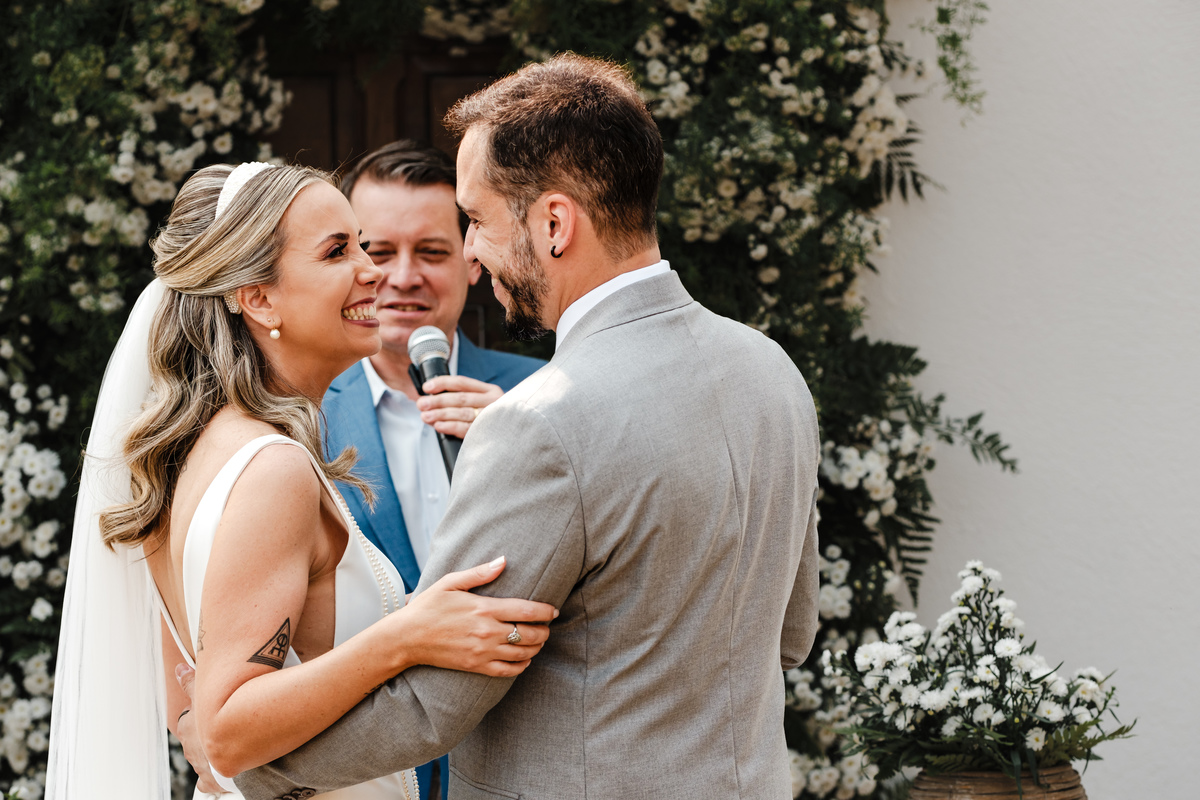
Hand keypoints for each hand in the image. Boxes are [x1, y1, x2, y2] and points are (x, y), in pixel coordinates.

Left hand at [175, 663, 227, 793]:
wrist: (234, 750)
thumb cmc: (220, 721)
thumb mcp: (205, 695)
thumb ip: (191, 683)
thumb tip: (178, 669)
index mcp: (186, 729)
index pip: (189, 720)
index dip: (202, 715)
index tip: (215, 711)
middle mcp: (190, 749)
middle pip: (196, 740)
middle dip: (208, 735)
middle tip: (226, 727)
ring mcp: (200, 766)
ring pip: (204, 759)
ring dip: (214, 753)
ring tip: (232, 745)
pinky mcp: (211, 782)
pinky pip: (209, 782)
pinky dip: (216, 777)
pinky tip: (227, 769)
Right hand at [401, 556, 556, 677]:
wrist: (406, 638)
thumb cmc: (428, 606)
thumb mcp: (450, 582)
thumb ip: (480, 573)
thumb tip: (503, 560)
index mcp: (484, 609)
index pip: (527, 611)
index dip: (546, 612)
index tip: (553, 611)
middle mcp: (487, 632)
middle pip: (530, 634)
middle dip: (544, 631)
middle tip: (547, 626)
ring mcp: (482, 652)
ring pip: (522, 654)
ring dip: (536, 647)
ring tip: (538, 641)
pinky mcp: (476, 666)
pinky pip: (508, 671)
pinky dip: (521, 666)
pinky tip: (524, 659)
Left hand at [416, 375, 502, 437]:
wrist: (517, 436)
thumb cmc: (494, 419)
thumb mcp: (484, 403)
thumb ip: (464, 398)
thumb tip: (433, 398)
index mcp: (490, 390)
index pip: (462, 382)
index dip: (442, 383)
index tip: (427, 387)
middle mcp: (492, 401)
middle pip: (460, 398)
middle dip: (437, 401)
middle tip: (422, 404)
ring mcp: (491, 418)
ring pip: (462, 413)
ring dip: (440, 414)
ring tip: (426, 416)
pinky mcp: (488, 433)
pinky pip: (466, 429)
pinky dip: (450, 427)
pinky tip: (439, 426)